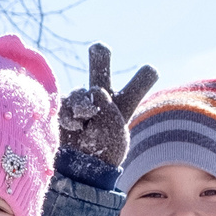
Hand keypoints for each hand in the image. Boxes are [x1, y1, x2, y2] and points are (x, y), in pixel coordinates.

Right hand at [57, 43, 158, 169]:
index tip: (151, 69)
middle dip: (100, 57)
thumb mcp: (114, 130)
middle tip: (100, 47)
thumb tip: (92, 91)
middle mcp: (102, 101)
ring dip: (83, 106)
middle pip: (101, 71)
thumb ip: (107, 105)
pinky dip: (70, 114)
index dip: (143, 78)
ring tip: (84, 123)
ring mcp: (81, 104)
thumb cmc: (103, 154)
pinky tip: (74, 127)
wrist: (80, 169)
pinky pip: (66, 102)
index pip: (137, 86)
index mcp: (123, 106)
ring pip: (82, 91)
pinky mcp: (63, 108)